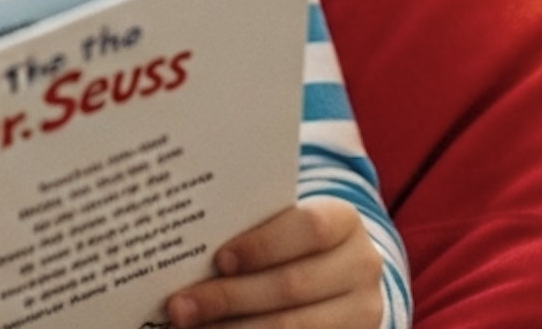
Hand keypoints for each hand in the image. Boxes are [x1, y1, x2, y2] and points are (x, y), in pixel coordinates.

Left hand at [163, 197, 384, 327]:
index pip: (310, 228)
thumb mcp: (283, 226)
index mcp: (345, 222)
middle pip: (292, 285)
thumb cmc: (291, 242)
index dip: (263, 245)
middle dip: (229, 298)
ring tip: (189, 327)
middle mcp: (362, 266)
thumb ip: (250, 230)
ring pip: (293, 327)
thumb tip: (187, 247)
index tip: (219, 260)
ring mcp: (362, 311)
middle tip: (179, 306)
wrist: (338, 275)